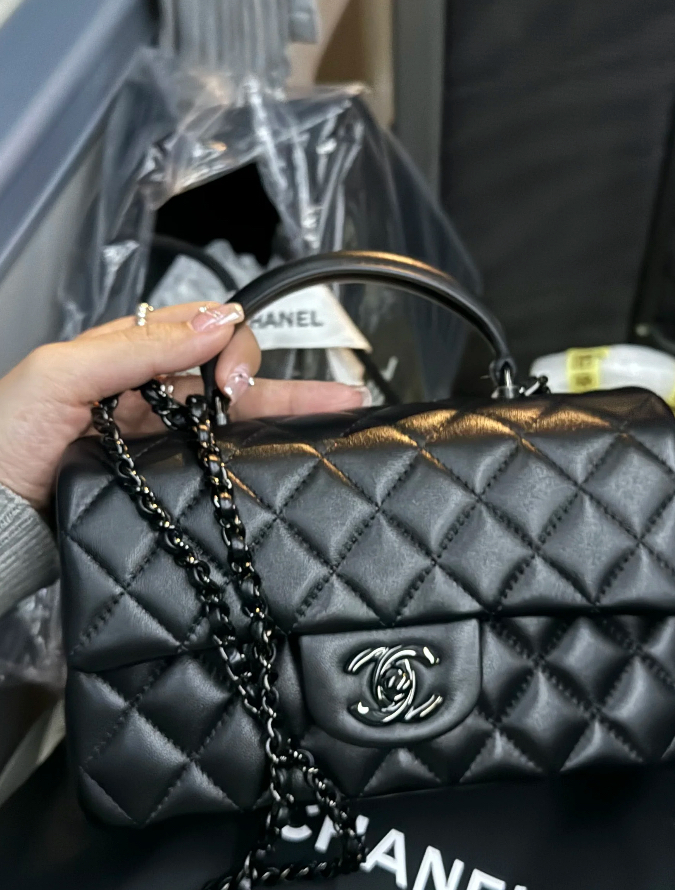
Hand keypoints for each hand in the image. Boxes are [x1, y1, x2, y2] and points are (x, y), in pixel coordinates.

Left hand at [0, 301, 365, 510]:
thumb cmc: (6, 438)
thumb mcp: (63, 372)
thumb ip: (140, 346)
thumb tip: (217, 323)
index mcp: (127, 354)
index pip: (202, 329)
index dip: (232, 345)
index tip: (235, 381)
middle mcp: (151, 395)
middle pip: (231, 375)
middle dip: (279, 379)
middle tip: (310, 400)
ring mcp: (163, 441)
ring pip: (237, 419)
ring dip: (290, 412)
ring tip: (342, 412)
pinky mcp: (169, 483)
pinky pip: (221, 463)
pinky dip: (262, 456)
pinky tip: (296, 453)